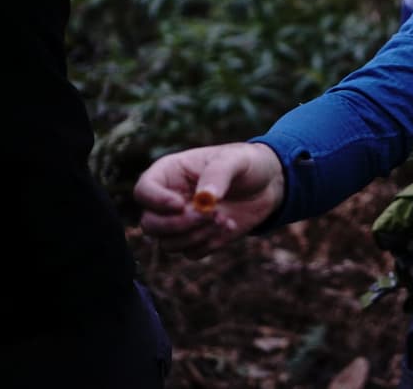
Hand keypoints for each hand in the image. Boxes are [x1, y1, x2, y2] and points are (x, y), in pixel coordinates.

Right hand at [134, 142, 284, 257]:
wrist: (269, 184)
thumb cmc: (247, 164)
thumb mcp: (236, 159)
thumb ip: (218, 174)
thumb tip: (204, 197)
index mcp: (170, 174)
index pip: (143, 191)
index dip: (156, 202)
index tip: (182, 204)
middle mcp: (169, 200)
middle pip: (150, 224)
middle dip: (178, 224)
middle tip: (209, 214)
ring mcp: (182, 222)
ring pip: (168, 243)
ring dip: (197, 235)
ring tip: (224, 218)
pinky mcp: (198, 238)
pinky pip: (191, 253)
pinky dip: (209, 244)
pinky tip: (230, 226)